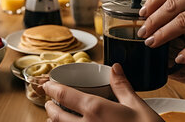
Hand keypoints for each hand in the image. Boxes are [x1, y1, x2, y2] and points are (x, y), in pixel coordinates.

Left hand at [43, 64, 161, 121]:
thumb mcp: (137, 106)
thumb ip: (122, 86)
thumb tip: (115, 68)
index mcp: (95, 109)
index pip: (63, 95)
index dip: (51, 88)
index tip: (47, 84)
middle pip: (55, 116)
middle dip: (49, 107)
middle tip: (49, 101)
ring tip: (55, 116)